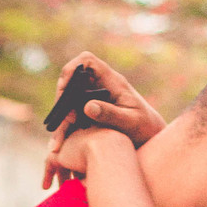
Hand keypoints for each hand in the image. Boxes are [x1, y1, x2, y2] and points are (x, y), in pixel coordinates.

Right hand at [43, 52, 165, 187]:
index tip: (64, 89)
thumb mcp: (130, 123)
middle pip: (72, 83)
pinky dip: (64, 129)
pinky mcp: (89, 111)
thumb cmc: (145, 127)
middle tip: (62, 126)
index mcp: (112, 81)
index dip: (73, 69)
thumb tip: (87, 107)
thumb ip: (111, 114)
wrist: (150, 137)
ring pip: (68, 101)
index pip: (88, 61)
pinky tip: (59, 145)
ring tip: (56, 145)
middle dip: (62, 103)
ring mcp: (93, 98)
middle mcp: (100, 86)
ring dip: (60, 120)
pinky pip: (71, 115)